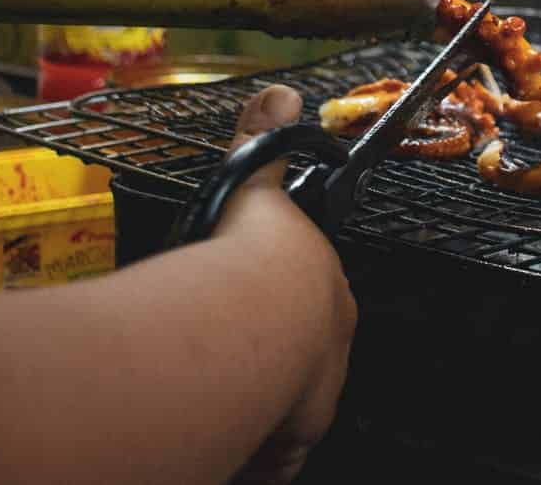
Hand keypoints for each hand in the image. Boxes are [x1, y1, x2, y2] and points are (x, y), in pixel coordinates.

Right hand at [217, 85, 355, 484]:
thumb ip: (264, 142)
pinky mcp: (281, 448)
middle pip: (297, 367)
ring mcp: (307, 404)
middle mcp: (327, 356)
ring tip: (213, 399)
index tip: (244, 318)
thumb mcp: (256, 189)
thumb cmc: (252, 259)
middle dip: (266, 365)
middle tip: (223, 363)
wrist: (254, 320)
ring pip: (278, 413)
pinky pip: (262, 461)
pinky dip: (241, 455)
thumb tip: (279, 93)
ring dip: (251, 409)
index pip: (308, 312)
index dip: (276, 315)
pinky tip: (218, 444)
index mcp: (328, 299)